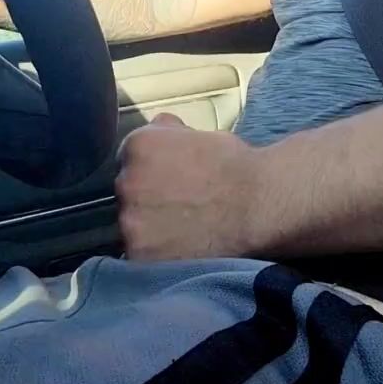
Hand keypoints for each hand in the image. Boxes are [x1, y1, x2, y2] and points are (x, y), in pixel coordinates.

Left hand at [116, 113, 260, 260]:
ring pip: (131, 223)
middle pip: (127, 190)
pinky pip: (139, 253)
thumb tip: (158, 129)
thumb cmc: (232, 164)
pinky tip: (179, 247)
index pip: (130, 157)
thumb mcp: (198, 131)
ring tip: (180, 228)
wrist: (255, 203)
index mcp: (138, 146)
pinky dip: (156, 252)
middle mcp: (127, 181)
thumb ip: (168, 130)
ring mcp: (130, 221)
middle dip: (146, 195)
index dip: (150, 169)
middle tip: (176, 204)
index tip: (168, 179)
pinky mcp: (139, 254)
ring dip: (148, 225)